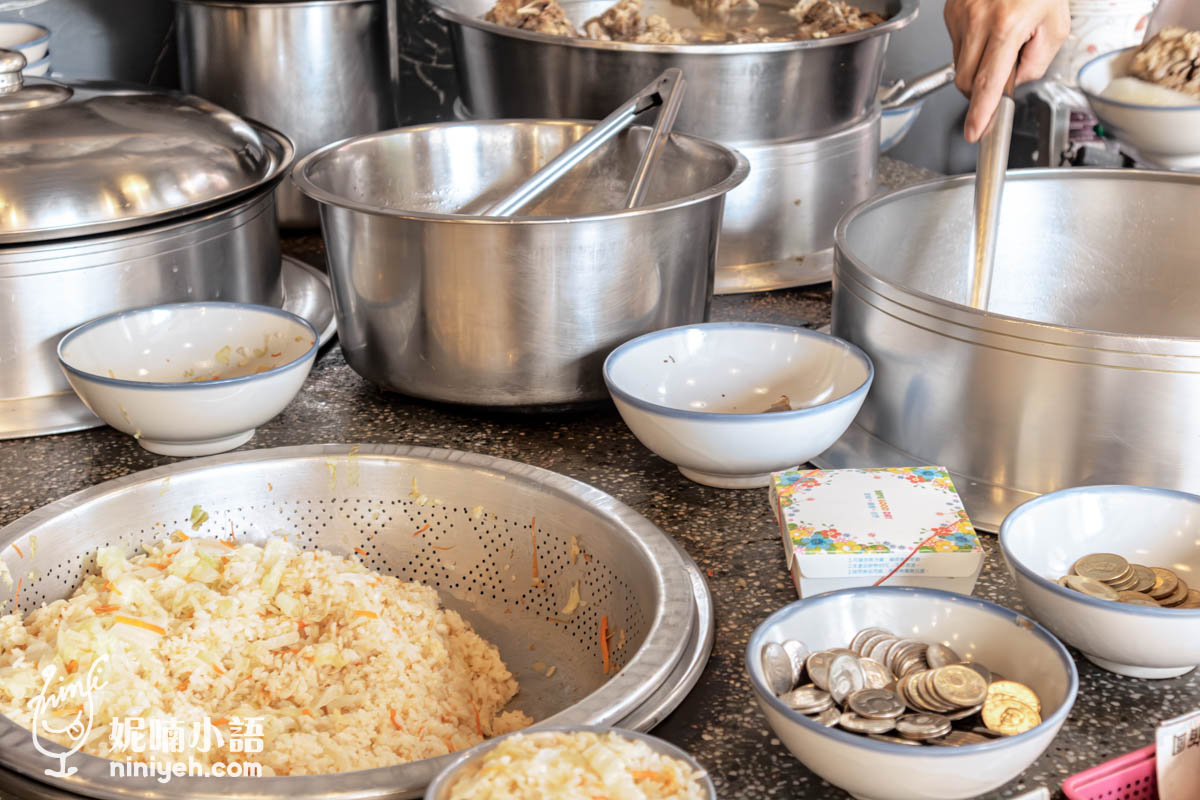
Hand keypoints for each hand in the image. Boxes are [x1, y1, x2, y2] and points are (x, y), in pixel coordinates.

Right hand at [944, 0, 1069, 141]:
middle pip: (965, 81)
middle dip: (979, 91)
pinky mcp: (951, 12)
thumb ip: (1037, 63)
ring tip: (999, 41)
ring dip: (977, 66)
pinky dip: (972, 47)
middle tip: (1000, 77)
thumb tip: (1014, 82)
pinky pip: (956, 45)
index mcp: (1007, 27)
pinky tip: (988, 29)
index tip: (975, 131)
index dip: (981, 112)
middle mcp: (978, 21)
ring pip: (959, 65)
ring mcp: (960, 16)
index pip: (988, 82)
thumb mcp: (1056, 25)